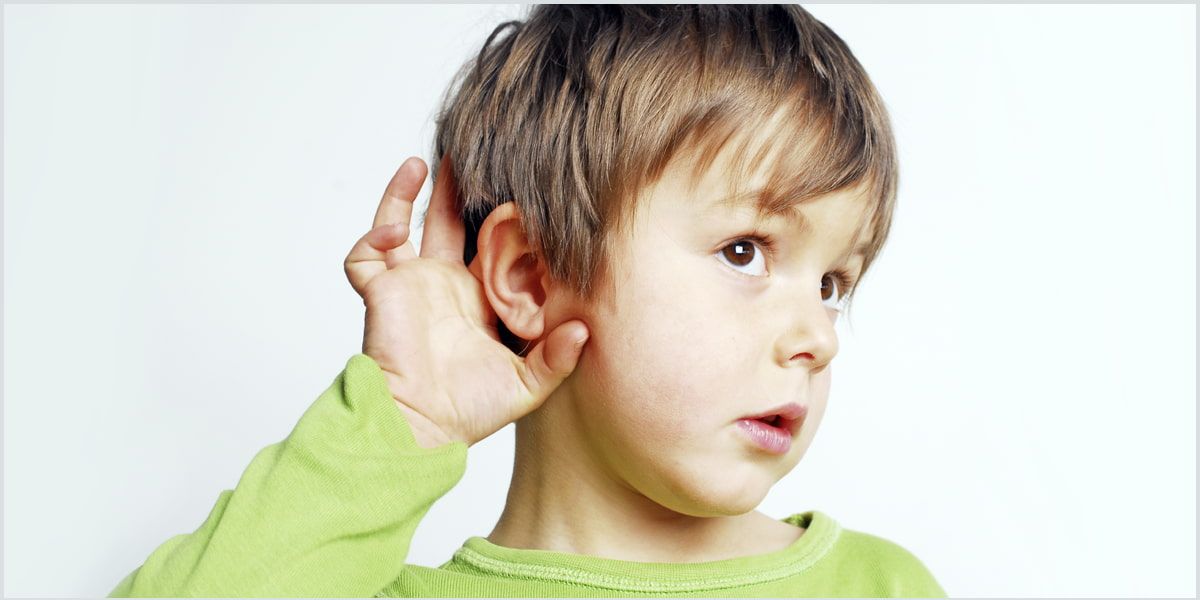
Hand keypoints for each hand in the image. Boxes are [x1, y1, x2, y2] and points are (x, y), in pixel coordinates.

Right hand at [343, 155, 589, 448]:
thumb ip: (558, 358)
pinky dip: (372, 236)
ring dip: (406, 193)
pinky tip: (392, 230)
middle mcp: (444, 287)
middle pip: (448, 224)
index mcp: (479, 301)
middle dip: (457, 192)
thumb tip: (587, 330)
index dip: (505, 225)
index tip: (527, 197)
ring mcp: (409, 286)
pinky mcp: (380, 292)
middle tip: (475, 155)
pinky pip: (364, 255)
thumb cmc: (470, 412)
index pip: (492, 249)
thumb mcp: (527, 386)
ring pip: (401, 226)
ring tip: (424, 161)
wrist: (420, 426)